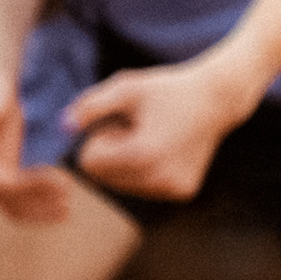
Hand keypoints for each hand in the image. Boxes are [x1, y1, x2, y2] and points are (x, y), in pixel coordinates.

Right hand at [0, 48, 65, 226]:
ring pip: (11, 206)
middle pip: (6, 201)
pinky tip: (60, 202)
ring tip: (67, 209)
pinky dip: (36, 205)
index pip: (2, 183)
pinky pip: (16, 199)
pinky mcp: (0, 172)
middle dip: (37, 206)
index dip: (32, 188)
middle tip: (68, 204)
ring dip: (38, 212)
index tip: (64, 183)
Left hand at [62, 54, 260, 202]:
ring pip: (122, 185)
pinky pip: (143, 187)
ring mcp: (172, 189)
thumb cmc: (168, 89)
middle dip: (112, 153)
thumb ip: (89, 106)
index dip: (101, 136)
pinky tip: (166, 150)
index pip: (89, 161)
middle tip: (139, 129)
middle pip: (103, 178)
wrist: (217, 99)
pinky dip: (146, 171)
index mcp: (142, 154)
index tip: (125, 122)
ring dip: (128, 163)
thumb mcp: (126, 87)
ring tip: (154, 138)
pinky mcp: (182, 192)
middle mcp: (159, 178)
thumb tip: (63, 126)